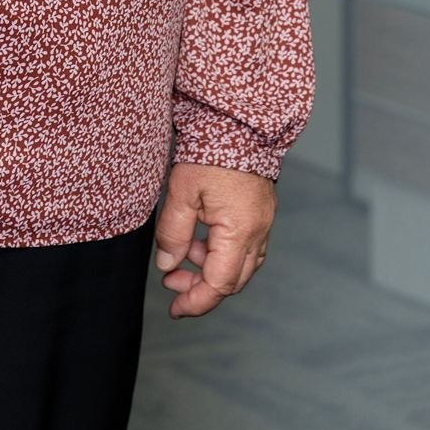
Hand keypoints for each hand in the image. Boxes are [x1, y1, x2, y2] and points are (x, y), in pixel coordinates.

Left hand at [153, 162, 275, 317]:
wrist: (239, 121)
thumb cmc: (211, 150)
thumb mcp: (181, 191)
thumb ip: (173, 233)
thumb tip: (166, 265)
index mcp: (240, 231)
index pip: (219, 284)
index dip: (196, 301)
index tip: (175, 309)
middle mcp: (258, 232)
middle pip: (233, 281)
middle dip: (201, 288)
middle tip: (172, 282)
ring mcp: (263, 222)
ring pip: (241, 265)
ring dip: (211, 269)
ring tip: (182, 254)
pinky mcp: (261, 211)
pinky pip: (246, 247)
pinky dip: (223, 253)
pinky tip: (201, 240)